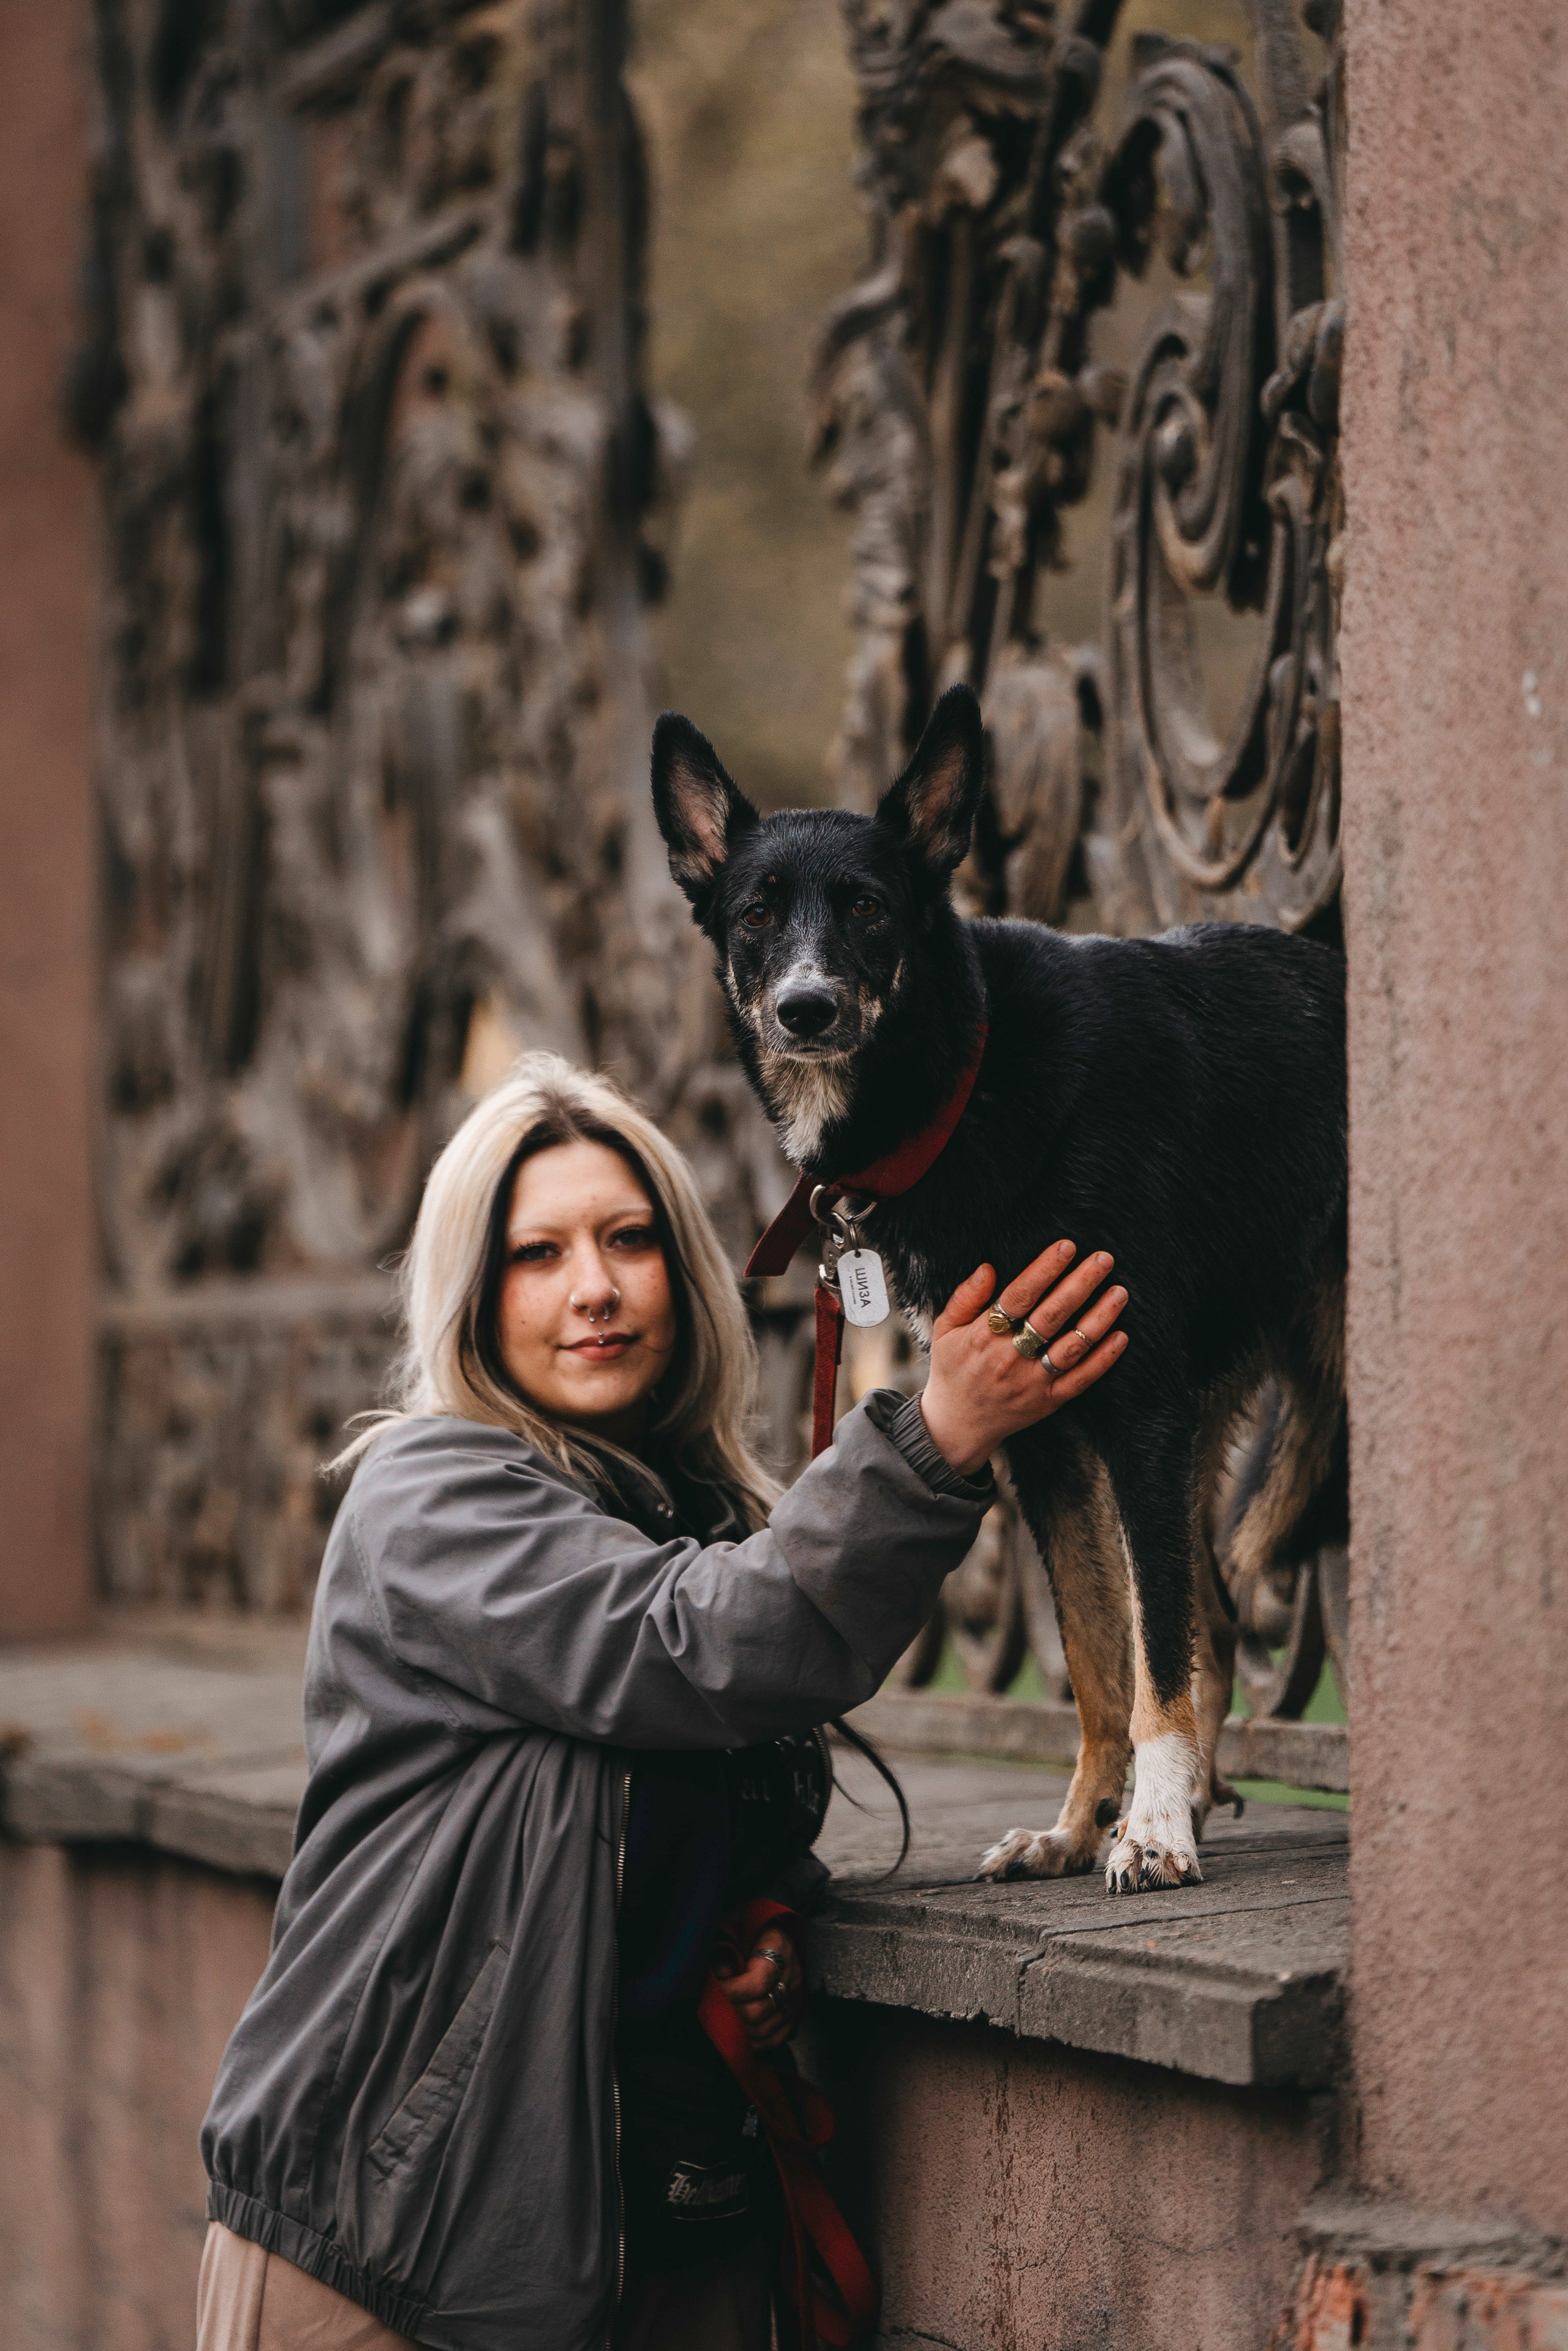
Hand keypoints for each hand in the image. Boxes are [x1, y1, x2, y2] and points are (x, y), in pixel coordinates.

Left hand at [713, 1924, 803, 2050]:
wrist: (776, 1926)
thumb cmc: (749, 1924)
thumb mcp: (734, 1922)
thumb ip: (725, 1943)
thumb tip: (720, 1971)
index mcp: (778, 1946)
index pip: (759, 1979)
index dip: (734, 1990)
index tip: (715, 1987)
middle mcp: (791, 1975)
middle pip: (762, 2009)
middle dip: (733, 2012)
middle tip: (714, 2007)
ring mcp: (794, 1996)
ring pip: (767, 2028)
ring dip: (741, 2029)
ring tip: (723, 2020)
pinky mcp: (793, 2011)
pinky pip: (776, 2037)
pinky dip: (755, 2042)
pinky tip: (739, 2035)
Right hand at [918, 1242, 1127, 1477]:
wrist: (958, 1425)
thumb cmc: (953, 1368)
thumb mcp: (946, 1329)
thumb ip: (965, 1297)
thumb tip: (989, 1267)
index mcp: (983, 1336)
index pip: (1018, 1297)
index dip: (1044, 1270)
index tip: (1067, 1246)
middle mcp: (1009, 1358)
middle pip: (1051, 1317)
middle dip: (1080, 1285)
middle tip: (1104, 1259)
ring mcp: (1032, 1382)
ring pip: (1071, 1347)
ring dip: (1098, 1319)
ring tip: (1119, 1293)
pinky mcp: (1048, 1402)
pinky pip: (1080, 1380)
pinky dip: (1102, 1359)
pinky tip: (1120, 1336)